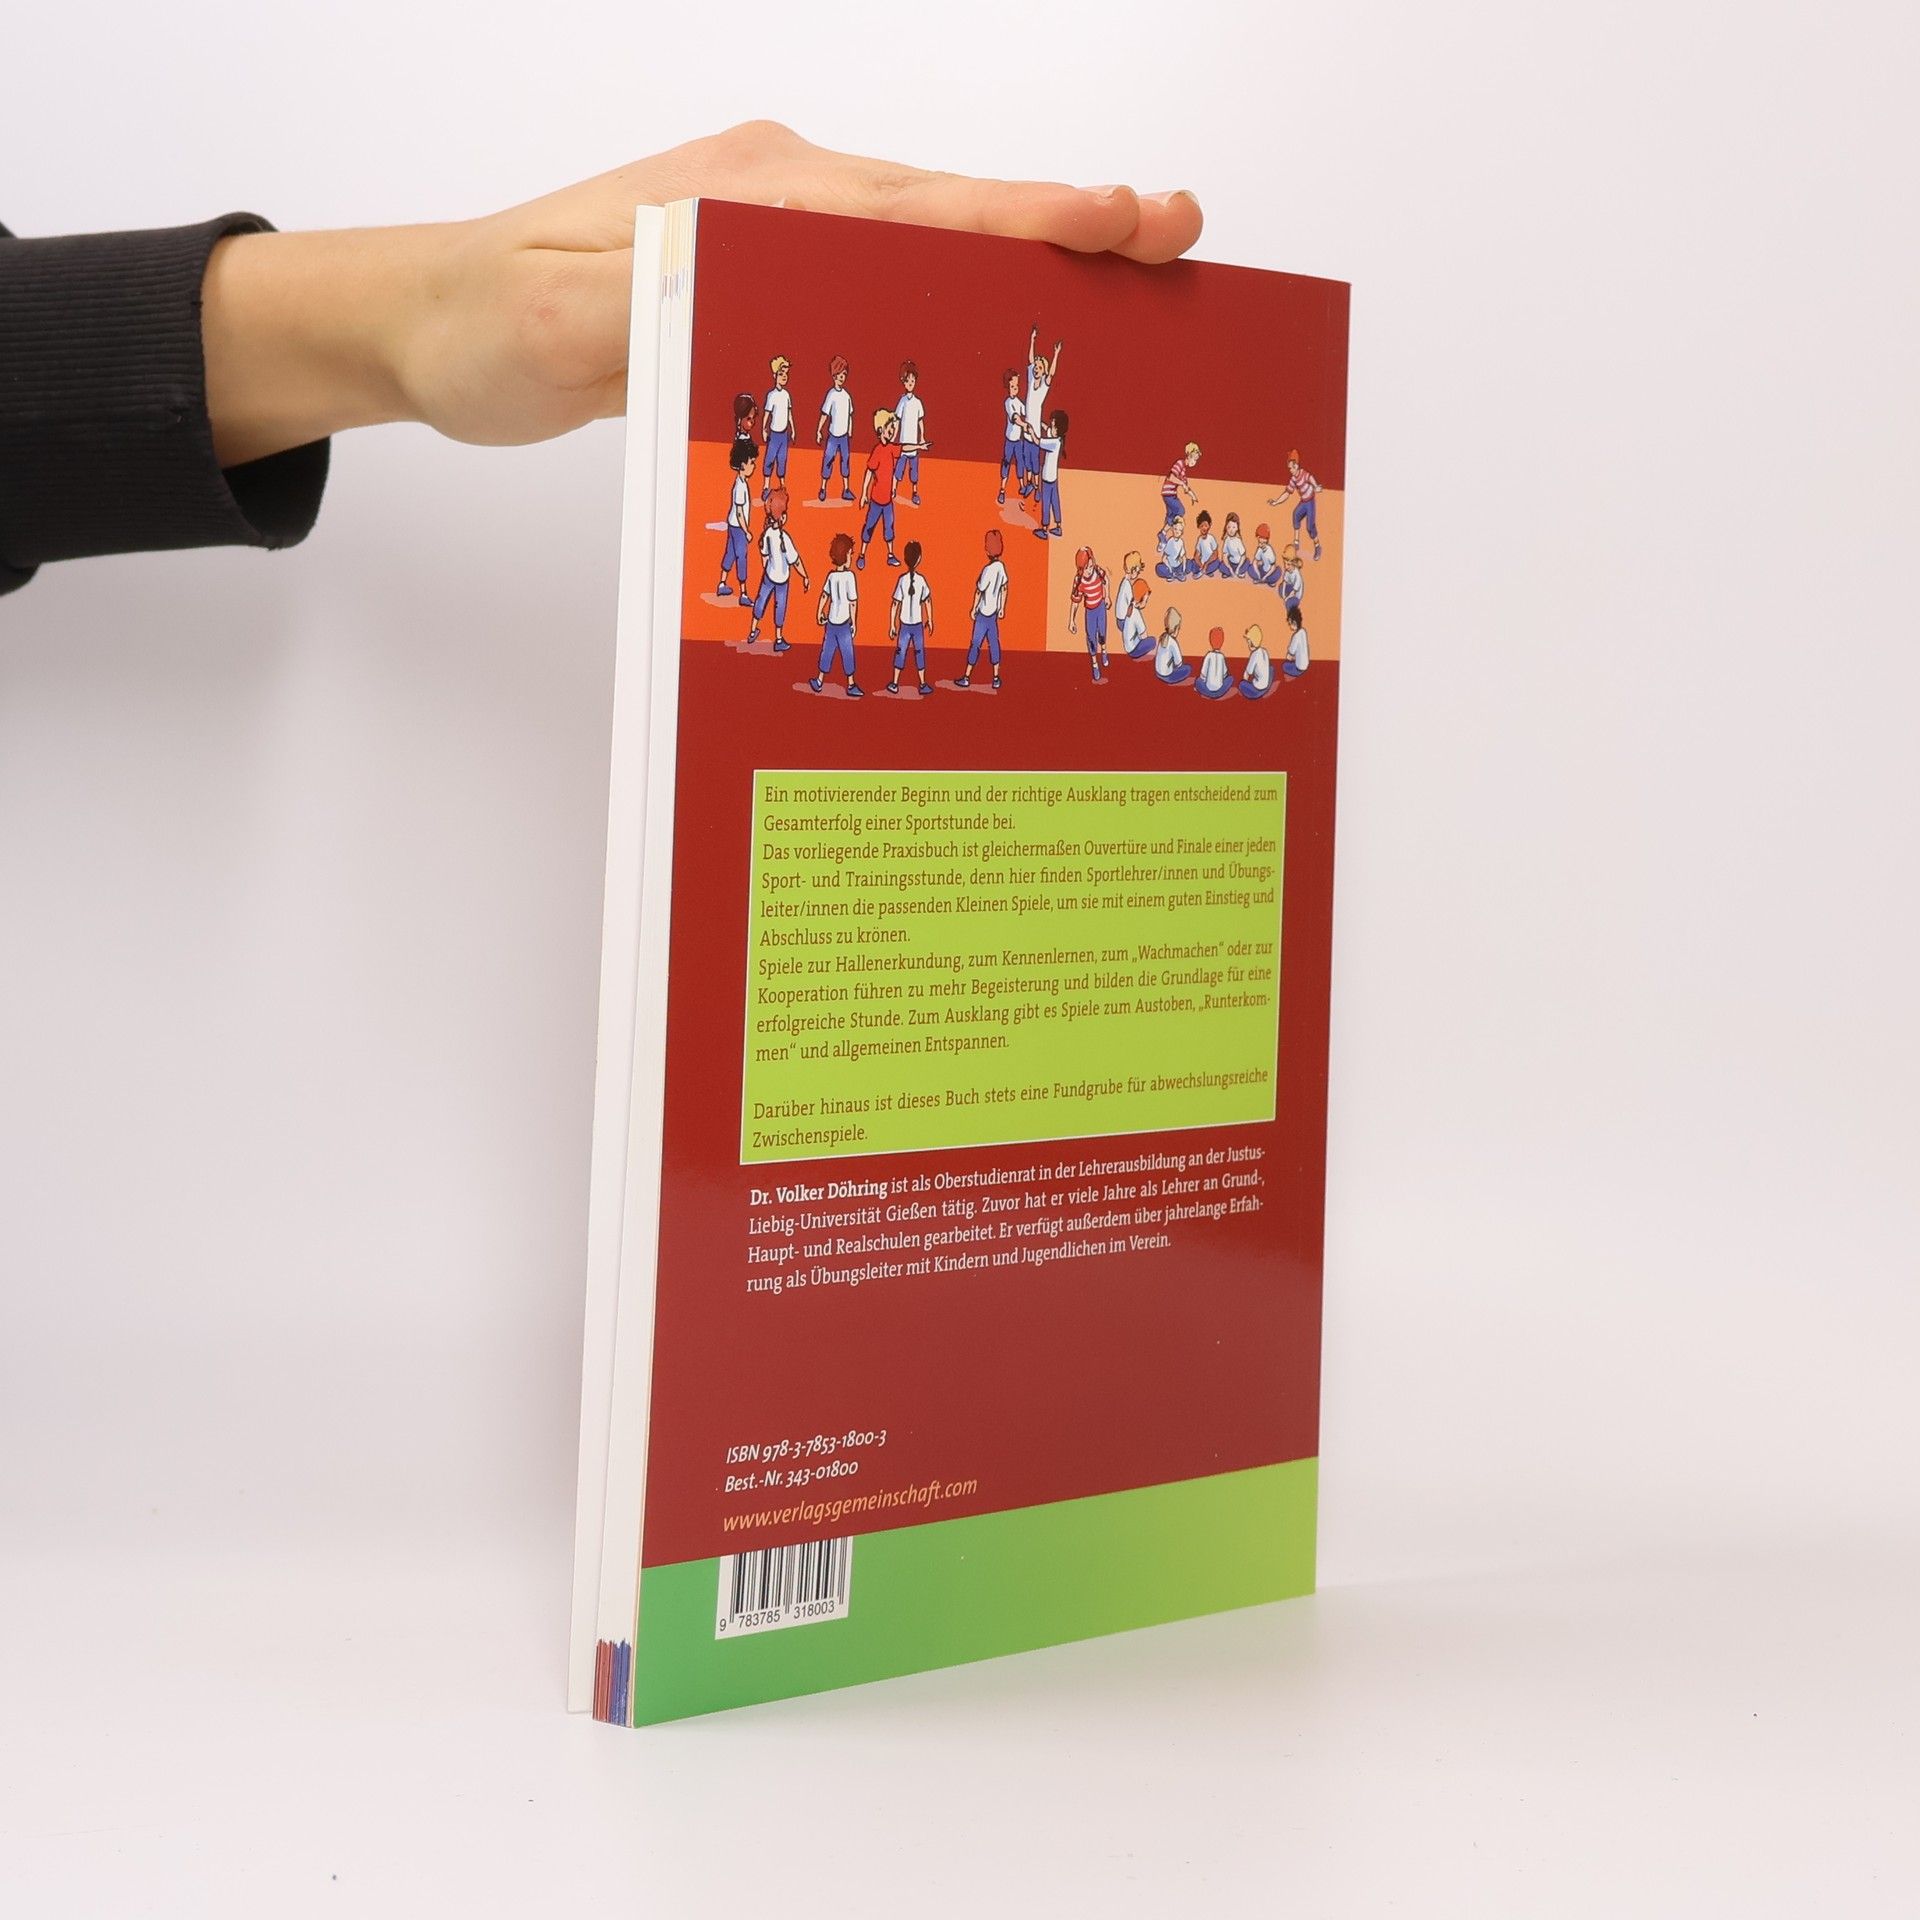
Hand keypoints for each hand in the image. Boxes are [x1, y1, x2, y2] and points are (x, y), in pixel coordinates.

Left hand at [201, 122, 1203, 466]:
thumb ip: (654, 309)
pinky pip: (890, 279)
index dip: (1024, 219)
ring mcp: (778, 228)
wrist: (425, 315)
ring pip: (931, 241)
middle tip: (1177, 238)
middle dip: (1068, 224)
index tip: (1122, 221)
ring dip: (1030, 259)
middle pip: (949, 210)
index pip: (913, 206)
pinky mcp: (767, 273)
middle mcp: (777, 193)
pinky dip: (965, 295)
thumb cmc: (484, 321)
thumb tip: (758, 294)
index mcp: (746, 193)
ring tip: (1131, 274)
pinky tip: (1008, 325)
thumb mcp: (557, 325)